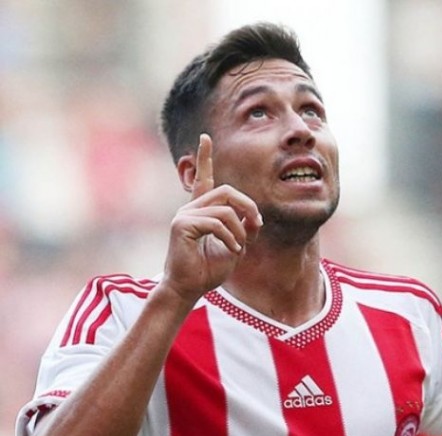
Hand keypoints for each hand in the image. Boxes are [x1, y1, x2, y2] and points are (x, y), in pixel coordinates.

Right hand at [162, 134, 262, 301]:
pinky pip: (217, 223)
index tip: (205, 137)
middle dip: (248, 207)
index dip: (204, 158)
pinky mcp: (181, 225)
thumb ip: (245, 227)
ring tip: (239, 247)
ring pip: (225, 209)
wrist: (190, 288)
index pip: (203, 178)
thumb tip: (254, 216)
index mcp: (202, 210)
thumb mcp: (236, 244)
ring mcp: (184, 214)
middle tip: (256, 226)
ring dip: (240, 230)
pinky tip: (232, 250)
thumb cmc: (210, 269)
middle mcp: (191, 207)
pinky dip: (230, 237)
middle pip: (227, 191)